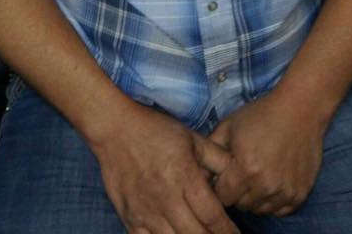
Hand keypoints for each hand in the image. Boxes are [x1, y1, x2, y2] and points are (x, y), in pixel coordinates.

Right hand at [92, 104, 239, 233]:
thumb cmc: (155, 130)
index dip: (227, 230)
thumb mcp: (191, 137)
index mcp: (184, 176)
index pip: (212, 215)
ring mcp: (146, 211)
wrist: (115, 128)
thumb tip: (236, 175)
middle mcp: (166, 198)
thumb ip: (216, 158)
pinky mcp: (129, 218)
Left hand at [209, 87, 324, 216]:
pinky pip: (280, 210)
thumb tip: (199, 171)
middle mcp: (266, 185)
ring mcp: (285, 191)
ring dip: (255, 197)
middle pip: (241, 205)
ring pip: (260, 210)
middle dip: (237, 192)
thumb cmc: (262, 114)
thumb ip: (211, 149)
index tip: (224, 175)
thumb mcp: (229, 125)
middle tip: (241, 173)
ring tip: (257, 175)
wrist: (300, 108)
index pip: (223, 197)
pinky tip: (272, 180)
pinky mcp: (300, 194)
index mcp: (245, 169)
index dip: (220, 186)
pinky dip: (273, 200)